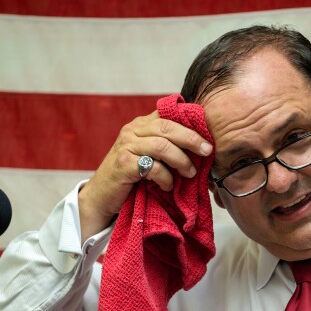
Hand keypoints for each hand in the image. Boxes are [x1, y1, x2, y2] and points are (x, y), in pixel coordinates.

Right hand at [78, 111, 212, 241]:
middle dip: (191, 139)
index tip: (207, 136)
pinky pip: (152, 167)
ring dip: (181, 160)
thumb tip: (201, 145)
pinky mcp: (123, 164)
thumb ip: (166, 144)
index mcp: (141, 124)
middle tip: (207, 151)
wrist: (102, 196)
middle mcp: (132, 130)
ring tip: (190, 173)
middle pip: (167, 127)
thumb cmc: (132, 176)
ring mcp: (125, 146)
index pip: (168, 114)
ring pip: (162, 145)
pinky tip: (168, 186)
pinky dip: (165, 177)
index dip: (190, 123)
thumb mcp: (149, 154)